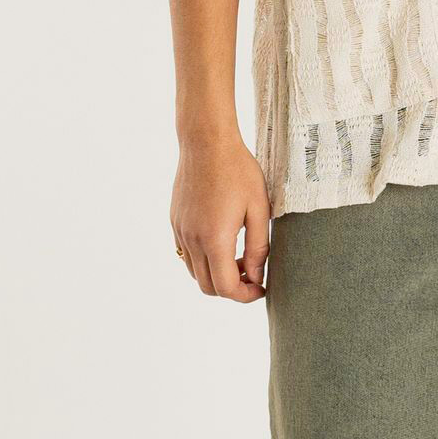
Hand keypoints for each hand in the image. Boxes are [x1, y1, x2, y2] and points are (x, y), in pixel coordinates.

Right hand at [170, 129, 270, 300]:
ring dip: (217, 275)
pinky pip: (186, 255)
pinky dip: (204, 261)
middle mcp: (192, 240)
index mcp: (214, 239)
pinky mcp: (175, 222)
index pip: (226, 288)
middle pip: (208, 287)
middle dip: (232, 289)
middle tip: (254, 274)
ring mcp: (180, 231)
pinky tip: (222, 242)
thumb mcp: (259, 209)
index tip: (261, 288)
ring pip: (195, 273)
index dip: (245, 296)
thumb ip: (258, 247)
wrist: (206, 142)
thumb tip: (257, 276)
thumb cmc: (238, 171)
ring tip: (240, 257)